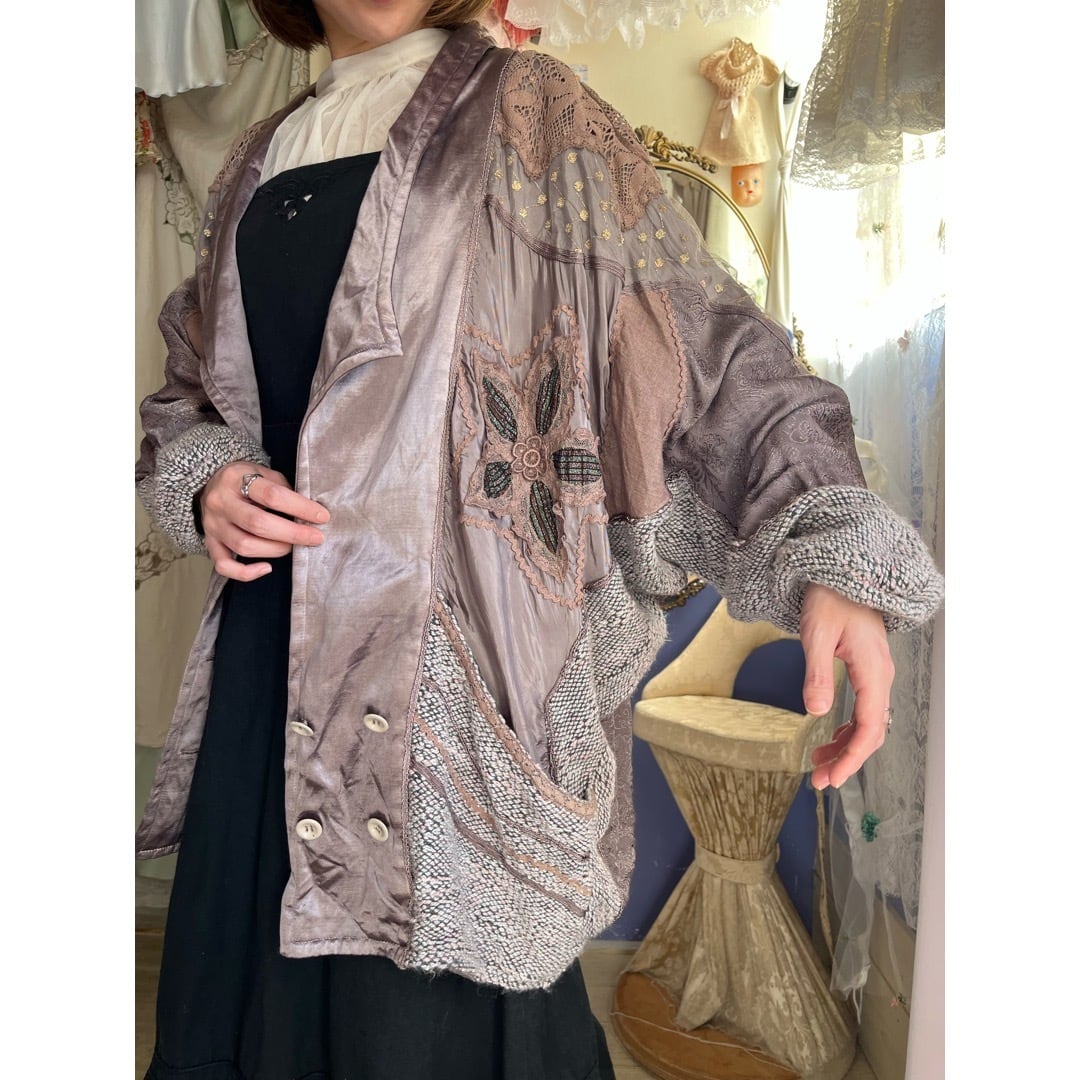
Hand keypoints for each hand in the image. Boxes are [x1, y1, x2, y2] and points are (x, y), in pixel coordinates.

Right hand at [199, 461, 329, 581]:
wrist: (210, 483)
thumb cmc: (246, 480)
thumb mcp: (264, 473)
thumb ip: (284, 490)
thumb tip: (311, 513)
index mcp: (236, 478)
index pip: (272, 496)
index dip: (301, 508)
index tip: (322, 517)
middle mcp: (221, 502)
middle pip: (258, 523)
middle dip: (292, 534)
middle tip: (316, 538)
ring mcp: (213, 525)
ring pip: (244, 545)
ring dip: (276, 550)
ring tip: (294, 546)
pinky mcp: (210, 543)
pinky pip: (224, 565)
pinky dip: (246, 572)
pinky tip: (267, 568)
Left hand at [800, 583, 894, 790]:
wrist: (844, 570)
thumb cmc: (830, 597)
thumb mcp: (816, 634)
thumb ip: (817, 673)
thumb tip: (816, 712)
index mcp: (873, 672)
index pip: (870, 728)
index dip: (852, 757)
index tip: (832, 777)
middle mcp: (881, 676)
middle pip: (872, 731)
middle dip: (847, 759)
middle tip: (819, 779)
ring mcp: (876, 672)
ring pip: (868, 721)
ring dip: (845, 745)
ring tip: (818, 762)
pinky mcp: (868, 667)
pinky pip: (864, 707)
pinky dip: (848, 727)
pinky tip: (830, 734)